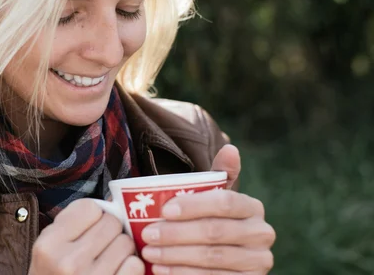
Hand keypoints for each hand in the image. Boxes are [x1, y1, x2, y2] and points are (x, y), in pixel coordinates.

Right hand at [29, 199, 144, 274]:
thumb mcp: (49, 248)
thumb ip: (72, 222)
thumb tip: (111, 200)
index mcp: (49, 245)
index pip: (89, 208)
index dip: (94, 215)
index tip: (89, 227)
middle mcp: (68, 262)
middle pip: (111, 223)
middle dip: (111, 230)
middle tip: (102, 244)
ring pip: (126, 242)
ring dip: (122, 249)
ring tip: (109, 259)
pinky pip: (135, 265)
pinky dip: (131, 267)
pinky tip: (117, 272)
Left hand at [140, 145, 275, 274]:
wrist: (224, 263)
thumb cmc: (211, 221)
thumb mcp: (213, 198)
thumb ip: (220, 175)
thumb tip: (231, 148)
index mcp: (252, 207)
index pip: (224, 202)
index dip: (194, 205)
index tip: (165, 209)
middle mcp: (262, 234)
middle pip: (215, 231)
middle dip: (176, 233)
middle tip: (148, 234)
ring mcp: (259, 261)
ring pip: (212, 258)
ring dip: (176, 256)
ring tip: (149, 253)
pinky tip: (162, 271)